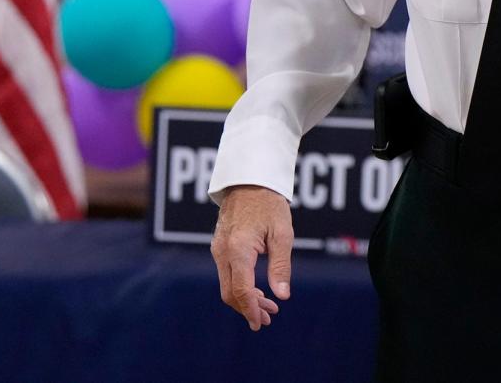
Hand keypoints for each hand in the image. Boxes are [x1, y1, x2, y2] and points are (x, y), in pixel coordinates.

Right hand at [211, 184, 293, 329]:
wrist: (249, 178)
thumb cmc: (269, 202)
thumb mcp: (282, 233)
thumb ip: (280, 266)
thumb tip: (282, 296)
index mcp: (238, 249)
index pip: (241, 291)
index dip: (252, 310)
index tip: (263, 323)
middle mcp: (223, 252)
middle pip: (230, 293)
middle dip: (249, 309)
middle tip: (270, 317)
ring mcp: (218, 248)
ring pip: (227, 285)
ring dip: (245, 299)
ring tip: (268, 305)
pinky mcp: (219, 245)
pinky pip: (226, 273)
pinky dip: (240, 285)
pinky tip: (257, 288)